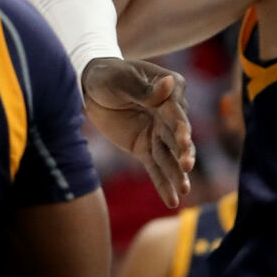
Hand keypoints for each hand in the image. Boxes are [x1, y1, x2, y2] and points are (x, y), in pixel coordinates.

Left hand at [82, 57, 193, 209]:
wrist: (90, 87)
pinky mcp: (144, 148)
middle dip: (184, 151)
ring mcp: (158, 132)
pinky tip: (172, 201)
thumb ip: (144, 89)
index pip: (177, 110)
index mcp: (170, 90)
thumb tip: (169, 84)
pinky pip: (155, 168)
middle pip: (179, 135)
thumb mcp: (122, 79)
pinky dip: (164, 184)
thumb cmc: (109, 75)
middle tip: (186, 165)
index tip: (184, 140)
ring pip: (170, 155)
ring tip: (184, 190)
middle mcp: (169, 113)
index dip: (181, 126)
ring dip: (178, 172)